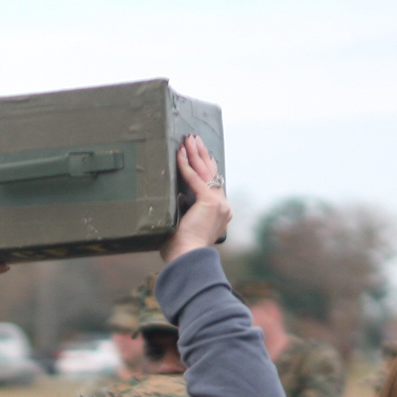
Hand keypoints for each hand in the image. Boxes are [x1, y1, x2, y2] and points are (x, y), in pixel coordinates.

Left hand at [159, 135, 230, 263]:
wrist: (188, 258)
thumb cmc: (183, 251)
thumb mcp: (185, 230)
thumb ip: (183, 216)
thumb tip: (172, 210)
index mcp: (220, 215)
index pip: (214, 185)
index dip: (206, 168)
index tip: (200, 156)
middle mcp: (224, 207)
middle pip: (213, 173)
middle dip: (203, 155)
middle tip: (195, 140)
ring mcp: (219, 203)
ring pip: (206, 171)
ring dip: (196, 154)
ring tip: (189, 139)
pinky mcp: (209, 201)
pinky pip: (195, 178)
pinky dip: (185, 165)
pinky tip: (179, 153)